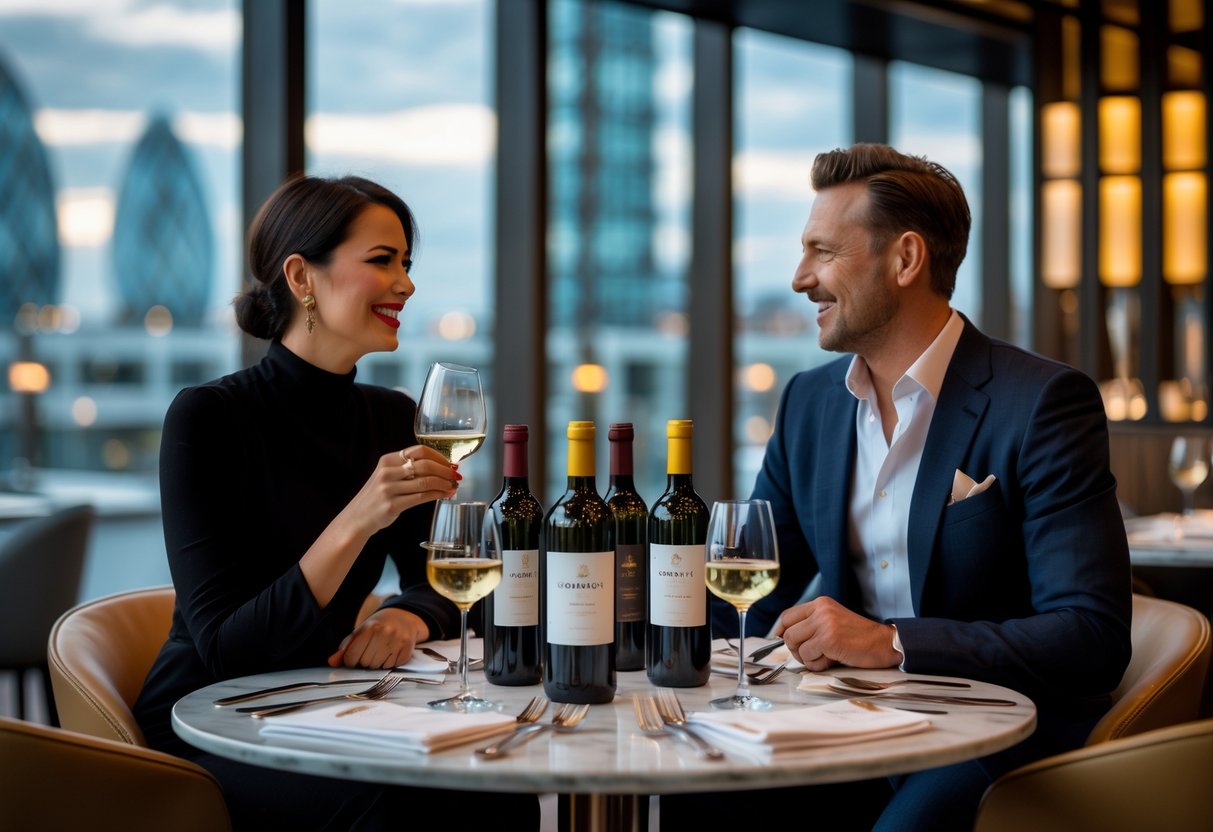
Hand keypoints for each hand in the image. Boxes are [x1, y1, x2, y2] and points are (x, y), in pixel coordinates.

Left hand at [327, 607, 429, 667]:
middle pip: (366, 663)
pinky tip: (391, 653)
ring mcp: (398, 640)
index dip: (350, 660)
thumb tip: (331, 662)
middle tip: (370, 651)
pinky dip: (390, 663)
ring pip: (379, 666)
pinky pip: (393, 666)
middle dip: (365, 661)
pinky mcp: (408, 647)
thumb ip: (345, 647)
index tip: (354, 656)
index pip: (351, 656)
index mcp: (369, 627)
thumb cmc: (377, 626)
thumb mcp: (360, 632)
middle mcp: (385, 632)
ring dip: (377, 663)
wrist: (403, 617)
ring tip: (380, 652)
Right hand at [344, 446, 460, 536]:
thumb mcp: (387, 476)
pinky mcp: (392, 505)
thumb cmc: (377, 497)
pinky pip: (421, 497)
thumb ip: (408, 469)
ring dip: (444, 483)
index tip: (450, 463)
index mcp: (388, 460)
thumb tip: (441, 467)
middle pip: (425, 465)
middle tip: (456, 475)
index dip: (439, 456)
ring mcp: (389, 488)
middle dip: (445, 470)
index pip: (419, 450)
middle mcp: (387, 472)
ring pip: (426, 481)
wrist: (357, 518)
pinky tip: (445, 494)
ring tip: (453, 486)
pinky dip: (438, 495)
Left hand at [774, 596, 900, 670]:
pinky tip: (832, 661)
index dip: (781, 631)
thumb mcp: (833, 622)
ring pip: (795, 645)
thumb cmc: (859, 638)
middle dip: (795, 650)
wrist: (884, 643)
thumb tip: (785, 637)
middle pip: (788, 633)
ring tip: (825, 658)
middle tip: (812, 655)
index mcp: (821, 603)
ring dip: (808, 658)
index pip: (787, 616)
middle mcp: (820, 610)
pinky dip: (817, 664)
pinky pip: (808, 656)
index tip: (781, 642)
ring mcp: (824, 624)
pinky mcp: (829, 639)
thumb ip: (813, 625)